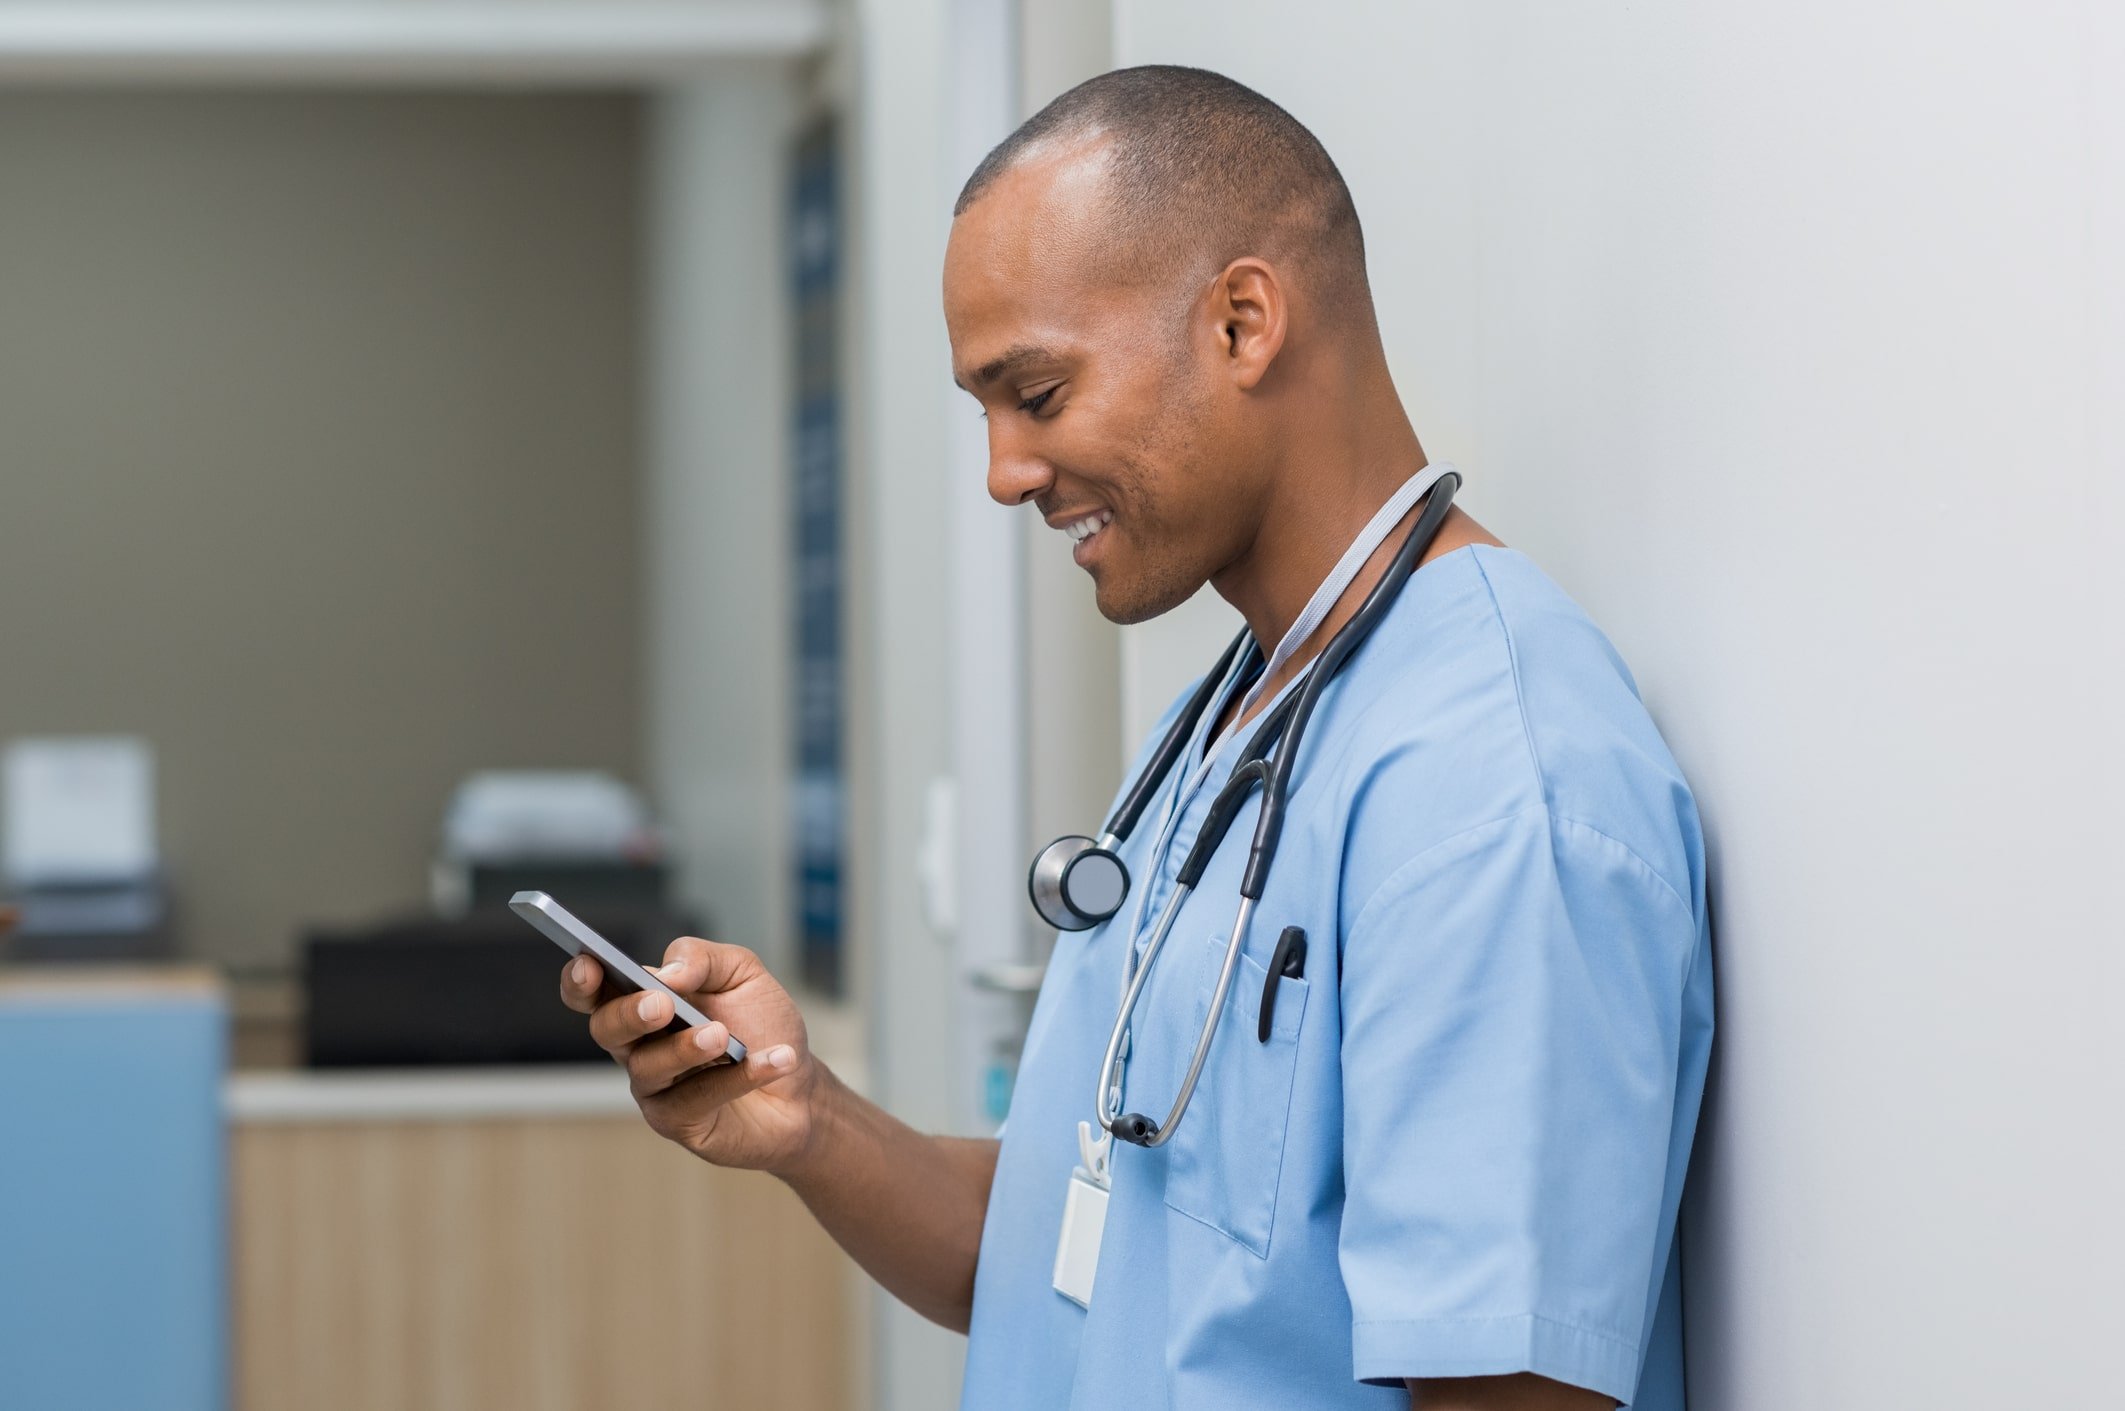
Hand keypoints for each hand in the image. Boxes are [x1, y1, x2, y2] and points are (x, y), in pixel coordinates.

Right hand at [560, 936, 819, 1173]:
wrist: (801, 1087)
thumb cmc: (762, 1026)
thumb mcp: (741, 974)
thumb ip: (701, 959)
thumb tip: (665, 972)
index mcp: (643, 1002)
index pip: (594, 992)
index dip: (580, 980)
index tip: (588, 964)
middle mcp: (639, 1046)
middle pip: (607, 1029)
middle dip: (629, 1014)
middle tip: (662, 1005)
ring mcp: (655, 1087)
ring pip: (650, 1067)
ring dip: (686, 1048)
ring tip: (723, 1036)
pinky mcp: (680, 1122)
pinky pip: (696, 1099)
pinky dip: (738, 1077)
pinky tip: (775, 1060)